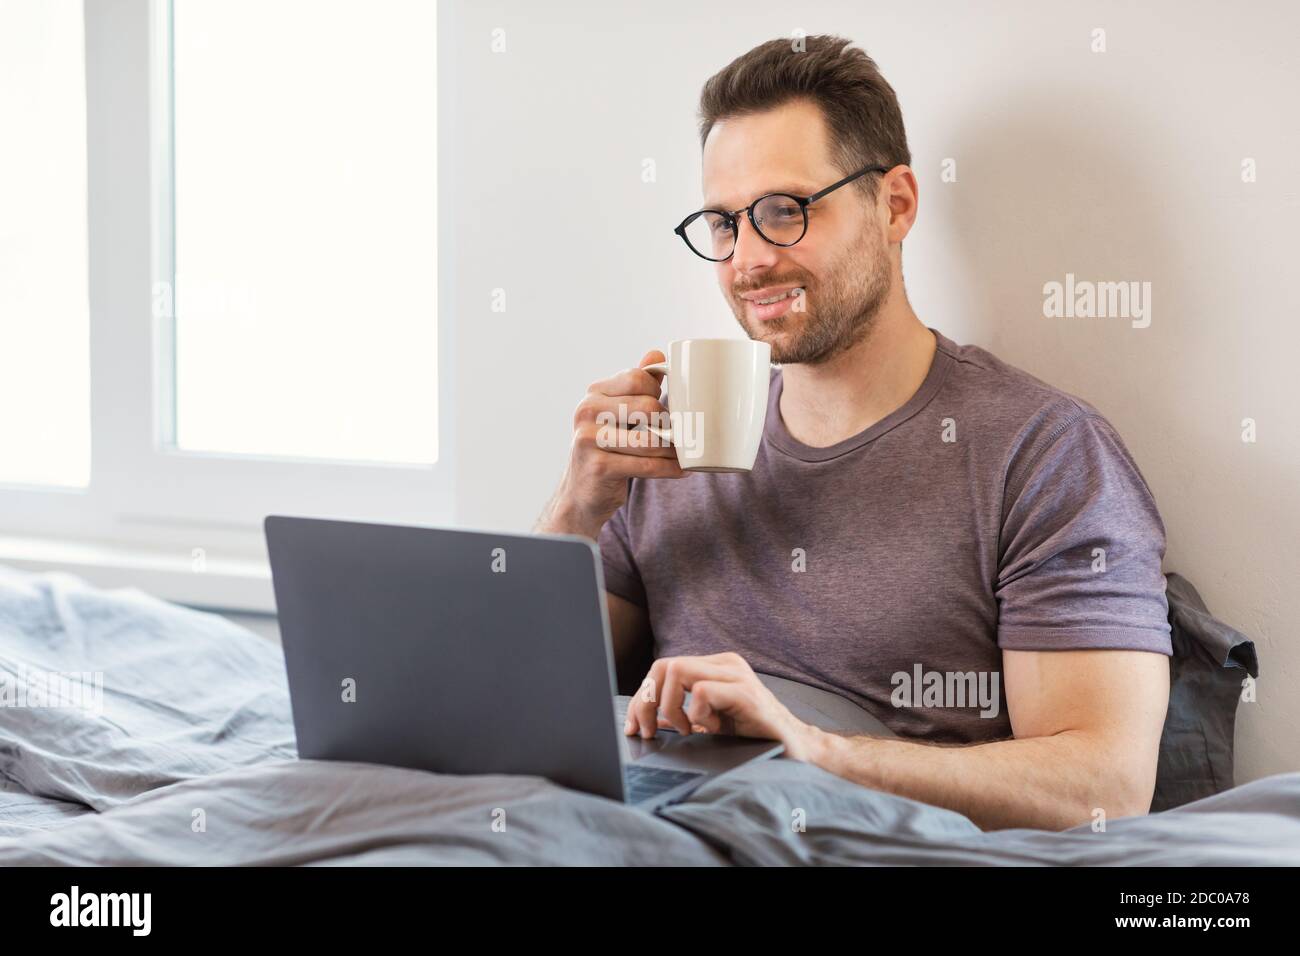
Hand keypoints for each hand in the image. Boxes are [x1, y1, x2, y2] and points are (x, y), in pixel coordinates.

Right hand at [535, 350, 688, 539]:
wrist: (581, 493)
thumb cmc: (607, 449)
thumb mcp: (618, 414)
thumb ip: (636, 386)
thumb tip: (658, 354)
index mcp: (593, 394)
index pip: (638, 378)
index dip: (660, 393)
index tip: (669, 409)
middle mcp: (586, 412)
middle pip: (648, 407)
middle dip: (670, 423)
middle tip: (682, 434)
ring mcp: (588, 439)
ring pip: (651, 439)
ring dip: (674, 450)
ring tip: (686, 453)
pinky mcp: (598, 467)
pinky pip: (647, 465)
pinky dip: (670, 469)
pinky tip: (681, 470)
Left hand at [624, 652, 823, 761]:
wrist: (796, 750)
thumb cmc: (752, 737)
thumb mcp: (709, 723)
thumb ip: (681, 714)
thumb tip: (644, 719)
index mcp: (714, 667)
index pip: (663, 668)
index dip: (641, 697)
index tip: (634, 725)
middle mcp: (724, 664)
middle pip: (663, 665)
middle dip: (645, 701)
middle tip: (648, 731)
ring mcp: (736, 674)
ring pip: (677, 670)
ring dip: (670, 706)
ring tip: (685, 730)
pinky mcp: (745, 692)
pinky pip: (702, 691)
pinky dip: (696, 714)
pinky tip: (710, 729)